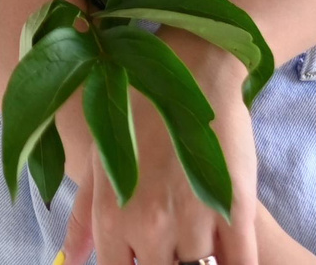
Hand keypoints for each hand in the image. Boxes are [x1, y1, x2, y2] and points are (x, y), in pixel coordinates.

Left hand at [55, 30, 311, 264]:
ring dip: (202, 254)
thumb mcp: (99, 158)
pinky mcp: (236, 211)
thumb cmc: (137, 110)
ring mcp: (194, 221)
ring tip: (199, 225)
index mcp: (112, 217)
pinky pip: (241, 263)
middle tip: (175, 235)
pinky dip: (236, 262)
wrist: (190, 69)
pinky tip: (231, 251)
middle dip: (169, 258)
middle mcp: (149, 226)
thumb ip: (85, 216)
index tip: (147, 253)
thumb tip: (73, 258)